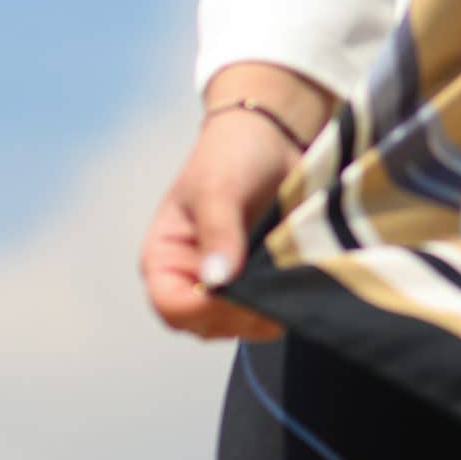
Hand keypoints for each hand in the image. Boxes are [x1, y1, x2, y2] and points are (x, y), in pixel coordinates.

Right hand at [139, 62, 334, 342]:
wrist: (271, 135)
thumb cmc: (231, 154)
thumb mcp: (219, 187)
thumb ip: (218, 231)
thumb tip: (218, 281)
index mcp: (164, 257)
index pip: (172, 305)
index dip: (204, 310)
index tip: (240, 296)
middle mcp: (188, 277)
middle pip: (204, 324)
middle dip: (238, 318)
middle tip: (273, 301)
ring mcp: (222, 283)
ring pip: (234, 324)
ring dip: (261, 316)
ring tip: (288, 295)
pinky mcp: (253, 280)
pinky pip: (260, 309)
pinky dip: (277, 305)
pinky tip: (296, 292)